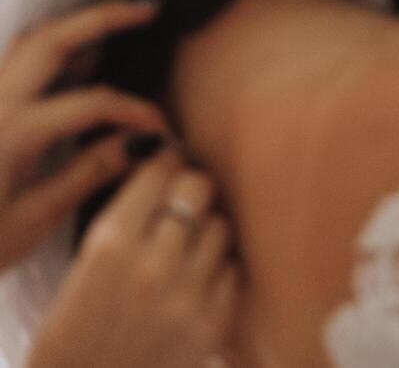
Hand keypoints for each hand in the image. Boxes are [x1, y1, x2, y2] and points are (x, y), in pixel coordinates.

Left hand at [0, 0, 167, 270]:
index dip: (136, 112)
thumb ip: (89, 173)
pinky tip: (70, 56)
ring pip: (26, 42)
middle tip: (149, 7)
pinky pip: (11, 60)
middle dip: (104, 17)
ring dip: (72, 24)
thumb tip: (141, 145)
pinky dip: (47, 45)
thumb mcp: (33, 219)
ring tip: (113, 21)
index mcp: (12, 133)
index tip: (163, 131)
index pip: (93, 103)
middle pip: (51, 40)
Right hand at [29, 150, 238, 367]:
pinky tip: (200, 277)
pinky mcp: (213, 322)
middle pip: (199, 188)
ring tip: (192, 242)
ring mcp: (188, 294)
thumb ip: (128, 217)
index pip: (159, 172)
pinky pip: (232, 269)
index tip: (174, 158)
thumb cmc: (78, 326)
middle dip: (194, 186)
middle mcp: (153, 264)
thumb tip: (168, 169)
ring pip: (221, 226)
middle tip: (190, 194)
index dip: (169, 160)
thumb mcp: (87, 262)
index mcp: (111, 244)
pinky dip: (218, 268)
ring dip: (208, 228)